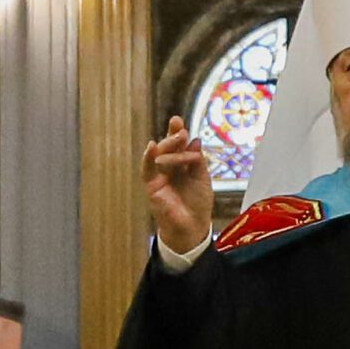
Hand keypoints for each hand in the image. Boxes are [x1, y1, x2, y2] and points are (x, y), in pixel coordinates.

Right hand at [142, 116, 213, 256]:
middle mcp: (169, 168)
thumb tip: (195, 140)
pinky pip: (147, 169)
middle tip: (180, 130)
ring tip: (177, 137)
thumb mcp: (202, 179)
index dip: (177, 133)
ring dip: (166, 144)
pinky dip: (147, 158)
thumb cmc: (198, 204)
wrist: (192, 227)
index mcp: (181, 165)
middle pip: (167, 148)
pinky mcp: (152, 186)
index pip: (178, 146)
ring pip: (159, 156)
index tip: (178, 121)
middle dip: (172, 136)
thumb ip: (198, 161)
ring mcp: (159, 176)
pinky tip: (151, 146)